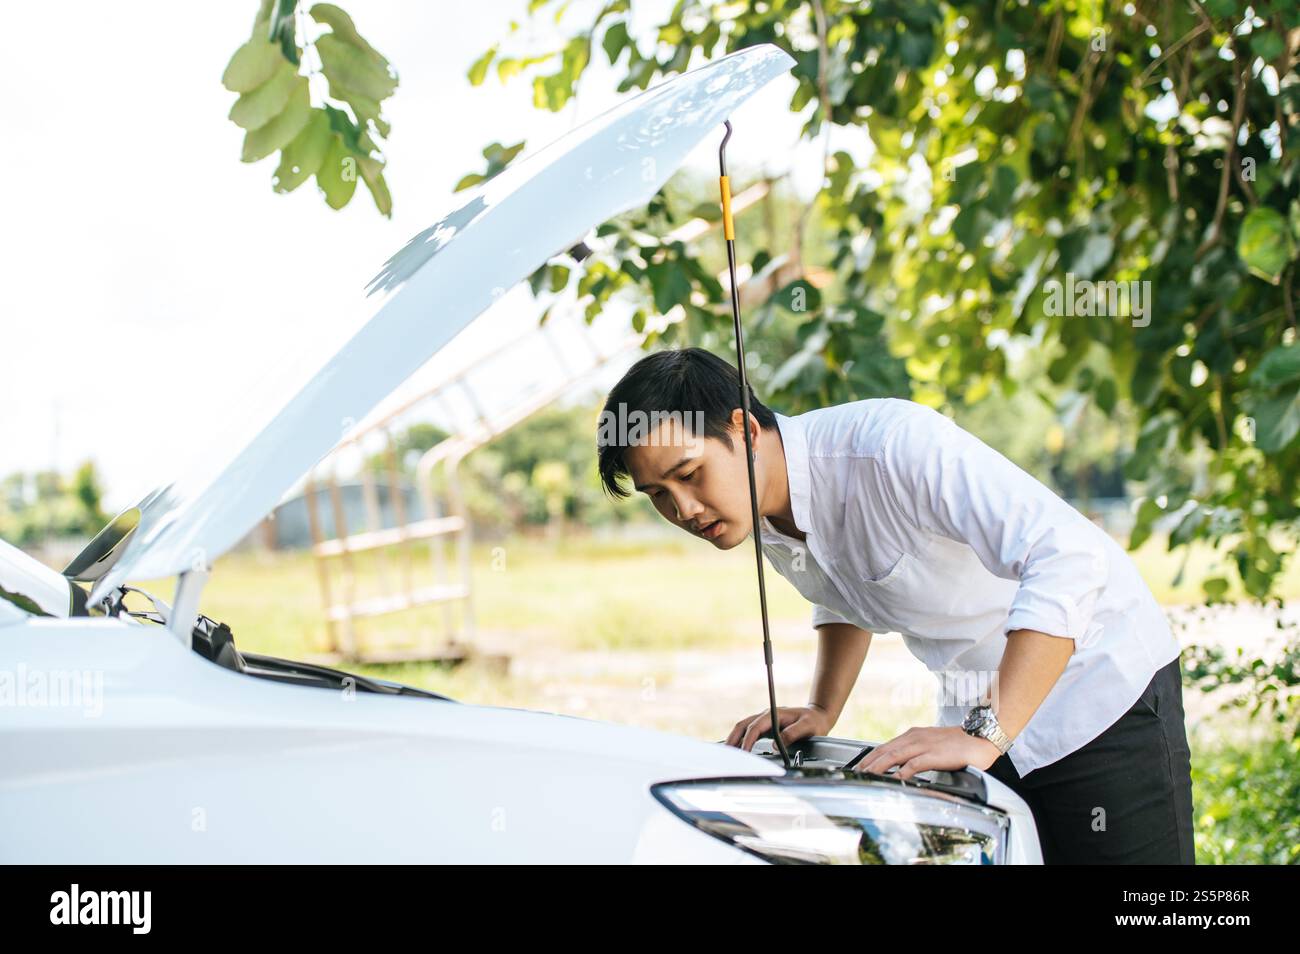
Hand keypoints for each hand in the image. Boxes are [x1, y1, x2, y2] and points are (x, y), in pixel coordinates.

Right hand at [726, 705, 832, 751]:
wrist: (817, 716)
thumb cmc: (813, 721)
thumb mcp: (807, 726)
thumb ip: (792, 734)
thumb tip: (775, 746)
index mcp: (773, 714)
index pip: (755, 727)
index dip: (748, 740)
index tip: (743, 753)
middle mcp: (766, 716)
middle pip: (743, 725)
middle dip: (733, 738)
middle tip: (727, 755)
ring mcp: (764, 721)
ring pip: (743, 728)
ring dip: (734, 739)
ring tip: (727, 754)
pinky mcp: (765, 727)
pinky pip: (748, 731)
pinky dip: (740, 739)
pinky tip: (737, 749)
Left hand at [852, 726, 1001, 780]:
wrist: (980, 738)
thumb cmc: (957, 744)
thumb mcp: (931, 744)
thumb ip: (916, 752)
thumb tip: (902, 765)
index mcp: (913, 735)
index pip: (885, 745)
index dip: (870, 756)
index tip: (859, 766)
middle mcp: (915, 738)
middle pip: (886, 750)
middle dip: (869, 762)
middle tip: (856, 773)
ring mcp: (924, 745)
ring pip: (895, 755)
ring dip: (879, 766)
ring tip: (868, 775)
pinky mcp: (935, 754)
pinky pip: (915, 763)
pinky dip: (904, 770)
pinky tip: (896, 777)